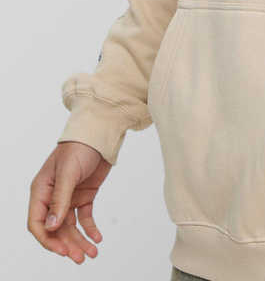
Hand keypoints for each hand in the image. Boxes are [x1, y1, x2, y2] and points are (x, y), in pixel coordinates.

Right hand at [27, 141, 110, 263]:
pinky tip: (97, 238)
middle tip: (81, 258)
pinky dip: (90, 228)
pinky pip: (84, 217)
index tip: (62, 251)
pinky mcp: (85, 195)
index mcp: (41, 190)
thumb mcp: (68, 172)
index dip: (48, 240)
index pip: (37, 222)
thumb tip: (50, 227)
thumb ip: (60, 199)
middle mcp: (52, 196)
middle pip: (55, 229)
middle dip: (67, 245)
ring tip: (92, 253)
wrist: (100, 133)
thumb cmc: (79, 147)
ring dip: (79, 241)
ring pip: (70, 226)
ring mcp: (69, 197)